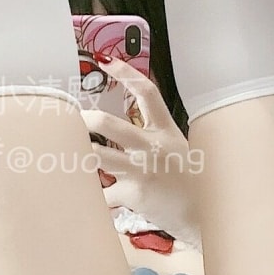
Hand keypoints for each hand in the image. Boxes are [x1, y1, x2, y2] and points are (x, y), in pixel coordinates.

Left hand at [82, 60, 202, 245]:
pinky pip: (105, 194)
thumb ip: (152, 135)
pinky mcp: (134, 194)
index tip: (105, 60)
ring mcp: (142, 170)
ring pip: (99, 157)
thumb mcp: (177, 147)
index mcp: (165, 130)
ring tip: (71, 153)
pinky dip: (97, 197)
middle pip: (110, 125)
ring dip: (82, 154)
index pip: (147, 93)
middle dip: (87, 119)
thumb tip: (117, 128)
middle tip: (75, 119)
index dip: (125, 73)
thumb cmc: (189, 179)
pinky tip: (92, 199)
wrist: (202, 215)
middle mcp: (152, 147)